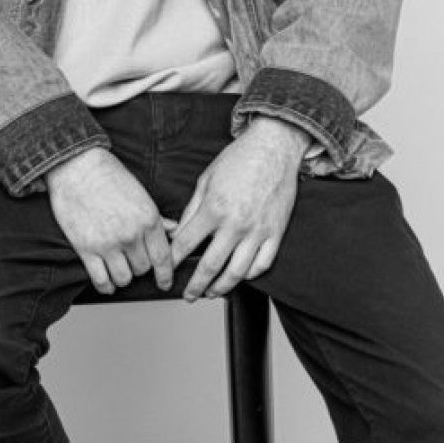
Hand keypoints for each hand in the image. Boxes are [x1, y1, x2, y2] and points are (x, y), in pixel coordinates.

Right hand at [46, 147, 174, 294]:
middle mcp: (131, 234)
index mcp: (148, 219)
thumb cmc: (107, 175)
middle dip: (140, 267)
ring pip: (124, 278)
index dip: (166, 275)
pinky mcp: (86, 249)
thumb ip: (157, 217)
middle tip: (133, 261)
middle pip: (143, 269)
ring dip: (123, 276)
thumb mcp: (140, 193)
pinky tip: (107, 281)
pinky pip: (101, 280)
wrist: (76, 166)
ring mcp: (108, 243)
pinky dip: (106, 286)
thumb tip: (174, 230)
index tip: (165, 283)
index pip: (163, 258)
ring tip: (119, 268)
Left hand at [169, 118, 307, 300]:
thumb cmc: (239, 159)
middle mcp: (235, 224)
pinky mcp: (276, 233)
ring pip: (237, 273)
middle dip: (195, 286)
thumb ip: (192, 209)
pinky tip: (239, 276)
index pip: (186, 245)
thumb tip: (179, 233)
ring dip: (221, 287)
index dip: (173, 261)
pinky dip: (249, 276)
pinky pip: (262, 264)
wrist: (274, 147)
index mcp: (214, 209)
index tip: (167, 270)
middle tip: (188, 295)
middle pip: (210, 267)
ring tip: (212, 292)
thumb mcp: (206, 179)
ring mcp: (258, 231)